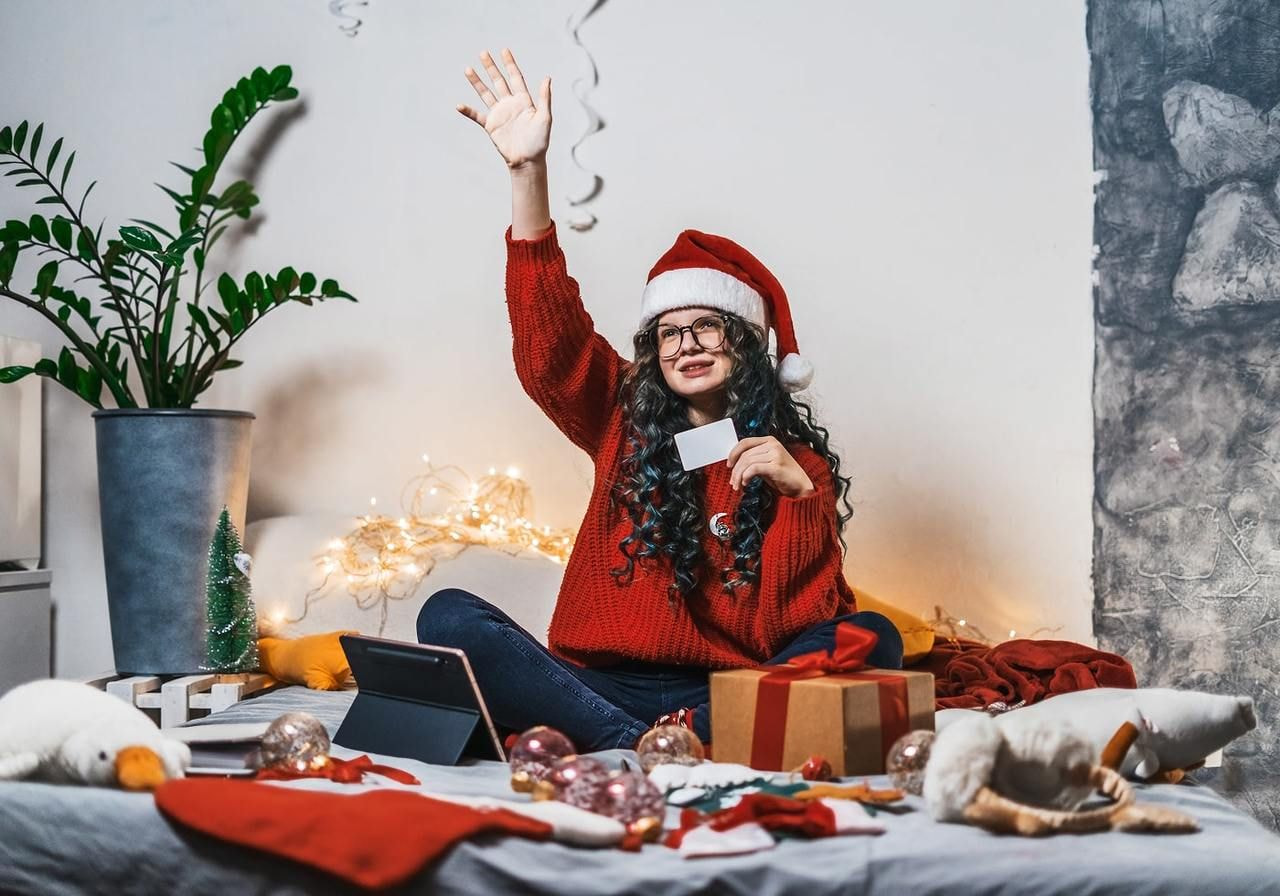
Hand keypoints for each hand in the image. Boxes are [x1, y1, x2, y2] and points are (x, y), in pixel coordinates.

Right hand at [457, 48, 551, 169]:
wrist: (528, 161)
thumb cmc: (539, 141)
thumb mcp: (544, 118)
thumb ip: (544, 98)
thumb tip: (547, 78)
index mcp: (523, 101)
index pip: (515, 78)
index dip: (510, 64)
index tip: (504, 50)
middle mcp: (509, 104)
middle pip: (498, 81)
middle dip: (491, 67)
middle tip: (483, 53)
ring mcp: (499, 114)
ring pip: (485, 94)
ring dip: (477, 82)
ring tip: (468, 69)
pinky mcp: (491, 126)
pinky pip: (477, 116)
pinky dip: (468, 111)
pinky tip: (459, 105)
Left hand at [726, 437, 814, 497]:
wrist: (801, 486)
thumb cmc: (783, 476)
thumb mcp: (767, 463)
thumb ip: (754, 458)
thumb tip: (735, 462)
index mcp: (770, 440)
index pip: (745, 442)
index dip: (734, 453)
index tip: (729, 464)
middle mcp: (773, 445)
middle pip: (745, 454)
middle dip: (735, 470)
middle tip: (733, 482)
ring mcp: (776, 454)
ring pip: (747, 462)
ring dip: (739, 475)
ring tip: (738, 485)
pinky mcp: (776, 466)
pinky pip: (754, 469)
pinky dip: (746, 476)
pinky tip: (746, 483)